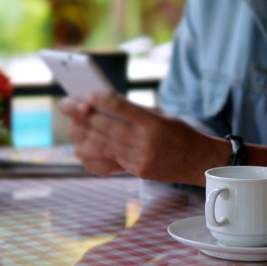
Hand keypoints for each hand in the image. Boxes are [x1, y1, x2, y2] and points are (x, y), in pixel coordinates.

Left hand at [59, 93, 227, 184]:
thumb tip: (99, 104)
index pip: (118, 105)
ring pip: (101, 145)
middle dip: (82, 115)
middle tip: (67, 105)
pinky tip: (83, 145)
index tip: (86, 94)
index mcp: (153, 122)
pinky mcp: (137, 171)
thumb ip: (133, 111)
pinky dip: (92, 153)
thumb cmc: (179, 132)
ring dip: (83, 134)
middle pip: (104, 127)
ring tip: (74, 125)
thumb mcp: (160, 115)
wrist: (199, 161)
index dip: (98, 98)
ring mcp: (140, 159)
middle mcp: (145, 142)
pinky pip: (107, 162)